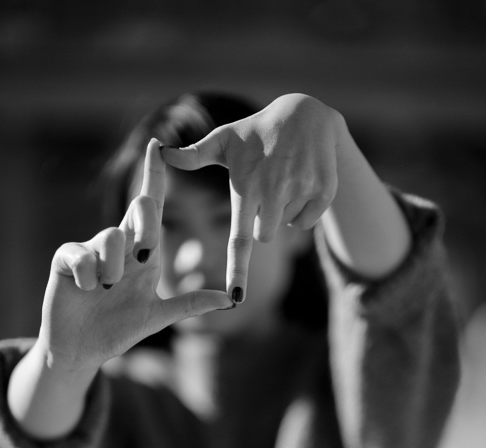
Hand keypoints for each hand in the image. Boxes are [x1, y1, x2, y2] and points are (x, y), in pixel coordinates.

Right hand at [40, 139, 232, 374]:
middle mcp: (118, 245)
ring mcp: (90, 249)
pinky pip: (81, 254)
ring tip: (107, 289)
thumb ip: (191, 305)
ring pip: (111, 235)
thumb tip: (231, 300)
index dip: (153, 175)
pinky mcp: (65, 260)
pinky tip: (86, 290)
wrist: (82, 349)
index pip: (150, 207)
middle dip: (147, 227)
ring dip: (114, 267)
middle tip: (145, 256)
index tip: (158, 145)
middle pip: (138, 208)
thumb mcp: (158, 317)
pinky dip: (88, 275)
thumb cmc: (118, 330)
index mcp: (142, 253)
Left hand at [160, 94, 342, 300]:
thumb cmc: (257, 130)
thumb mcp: (226, 139)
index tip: (236, 297)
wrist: (307, 113)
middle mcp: (274, 191)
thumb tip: (161, 154)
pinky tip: (300, 181)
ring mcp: (301, 191)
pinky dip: (303, 209)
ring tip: (283, 178)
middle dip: (263, 220)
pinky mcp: (324, 192)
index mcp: (246, 187)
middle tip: (264, 187)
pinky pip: (307, 221)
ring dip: (283, 211)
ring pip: (286, 225)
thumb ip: (194, 155)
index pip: (240, 239)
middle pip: (265, 235)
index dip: (237, 270)